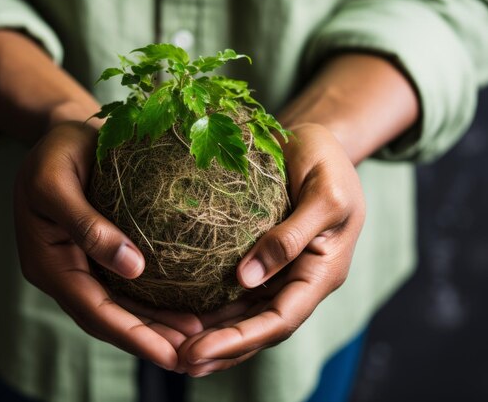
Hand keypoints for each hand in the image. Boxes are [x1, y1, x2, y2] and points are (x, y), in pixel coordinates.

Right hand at [13, 121, 201, 369]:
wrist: (59, 133)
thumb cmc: (54, 151)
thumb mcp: (57, 182)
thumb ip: (87, 225)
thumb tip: (133, 269)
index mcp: (47, 262)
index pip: (93, 310)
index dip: (132, 335)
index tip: (170, 354)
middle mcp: (64, 271)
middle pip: (109, 317)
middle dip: (149, 340)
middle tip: (192, 356)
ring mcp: (81, 264)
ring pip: (120, 305)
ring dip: (155, 326)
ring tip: (196, 338)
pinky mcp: (98, 253)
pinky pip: (127, 284)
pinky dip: (154, 299)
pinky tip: (184, 305)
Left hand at [176, 123, 365, 375]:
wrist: (318, 143)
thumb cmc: (329, 164)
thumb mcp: (324, 197)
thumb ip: (290, 238)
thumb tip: (246, 279)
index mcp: (321, 273)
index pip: (279, 320)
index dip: (239, 340)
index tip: (198, 350)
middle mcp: (297, 280)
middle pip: (258, 327)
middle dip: (221, 349)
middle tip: (179, 361)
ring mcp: (278, 272)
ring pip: (244, 314)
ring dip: (213, 334)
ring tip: (174, 348)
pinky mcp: (260, 257)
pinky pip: (235, 288)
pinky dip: (211, 304)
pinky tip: (183, 311)